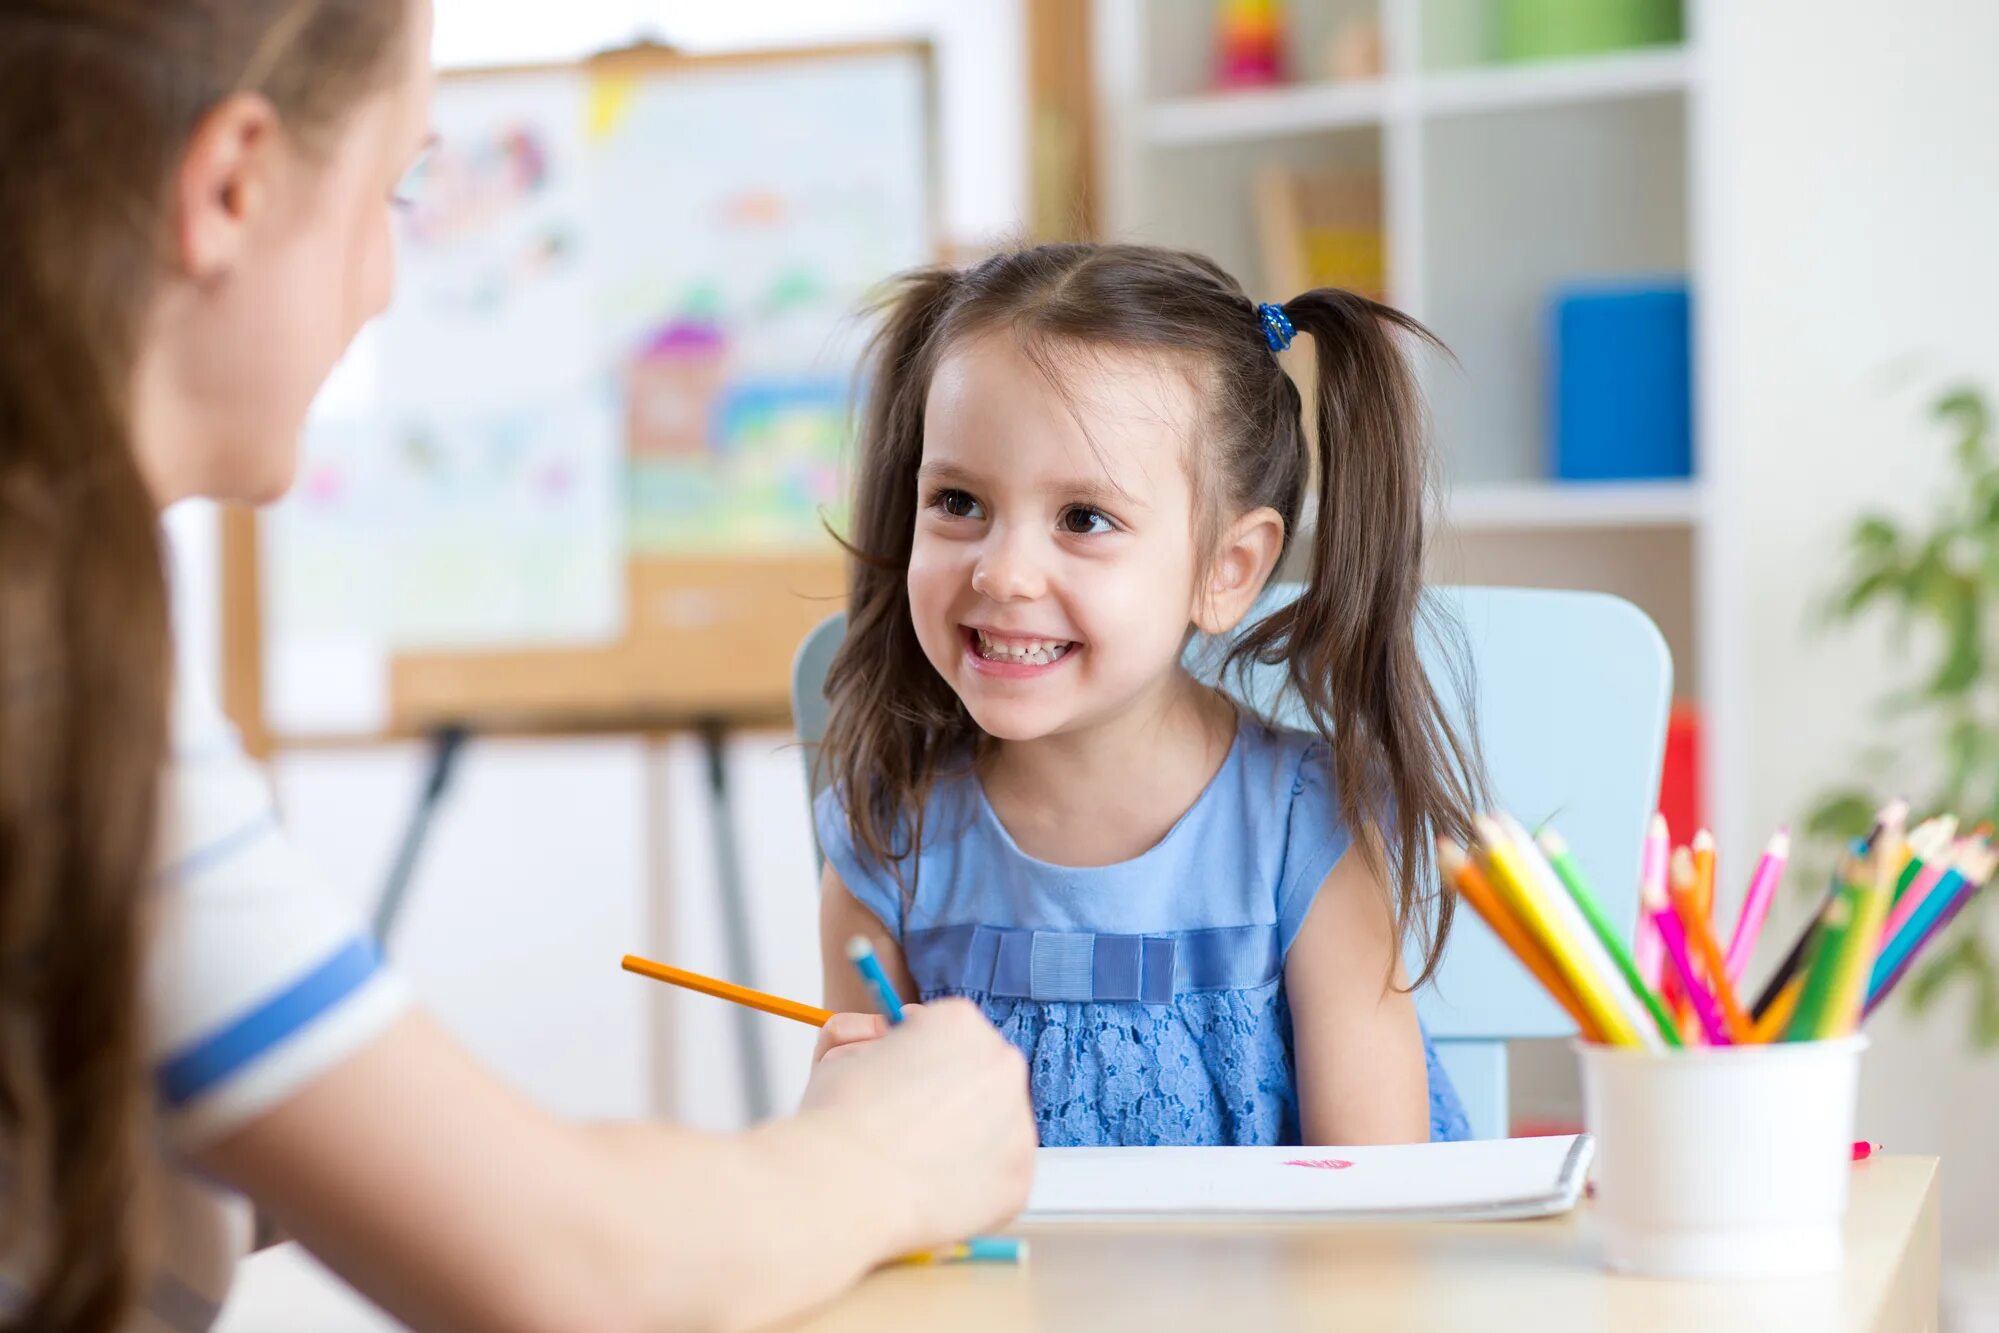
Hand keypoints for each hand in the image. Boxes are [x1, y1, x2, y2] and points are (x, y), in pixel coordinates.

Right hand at [796, 999, 1034, 1251]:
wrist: (843, 1190)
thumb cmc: (838, 1121)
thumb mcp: (838, 1053)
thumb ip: (867, 1038)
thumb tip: (881, 1040)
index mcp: (961, 1022)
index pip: (952, 1031)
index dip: (923, 1056)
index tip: (905, 1078)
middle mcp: (1002, 1066)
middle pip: (983, 1075)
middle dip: (954, 1094)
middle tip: (912, 1124)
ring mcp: (1018, 1125)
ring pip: (996, 1127)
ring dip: (966, 1139)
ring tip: (915, 1162)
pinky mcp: (1019, 1180)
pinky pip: (997, 1177)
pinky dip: (971, 1185)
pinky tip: (932, 1190)